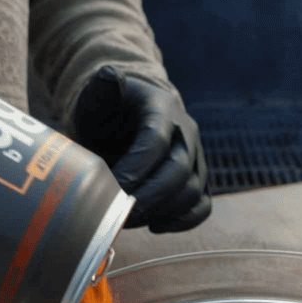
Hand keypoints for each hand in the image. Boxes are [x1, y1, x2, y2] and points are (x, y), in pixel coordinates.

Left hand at [72, 66, 210, 232]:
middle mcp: (187, 135)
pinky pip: (202, 206)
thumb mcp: (99, 97)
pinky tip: (155, 226)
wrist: (133, 118)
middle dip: (150, 197)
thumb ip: (101, 91)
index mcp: (162, 109)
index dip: (136, 168)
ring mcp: (197, 160)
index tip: (114, 188)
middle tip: (121, 215)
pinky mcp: (200, 181)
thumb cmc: (111, 111)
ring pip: (192, 193)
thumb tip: (109, 76)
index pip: (155, 142)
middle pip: (179, 173)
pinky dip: (183, 221)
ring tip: (131, 221)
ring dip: (162, 211)